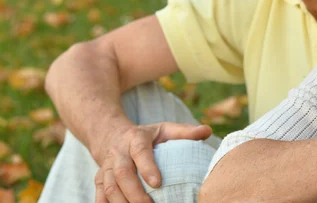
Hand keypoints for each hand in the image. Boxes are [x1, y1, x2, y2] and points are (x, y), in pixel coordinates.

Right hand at [94, 122, 211, 202]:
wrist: (113, 136)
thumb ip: (186, 132)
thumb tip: (207, 131)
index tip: (158, 183)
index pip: (140, 152)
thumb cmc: (148, 137)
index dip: (147, 167)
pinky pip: (100, 196)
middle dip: (135, 193)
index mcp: (136, 138)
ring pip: (109, 188)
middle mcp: (118, 152)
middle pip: (122, 174)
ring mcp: (106, 167)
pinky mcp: (99, 179)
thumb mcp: (166, 129)